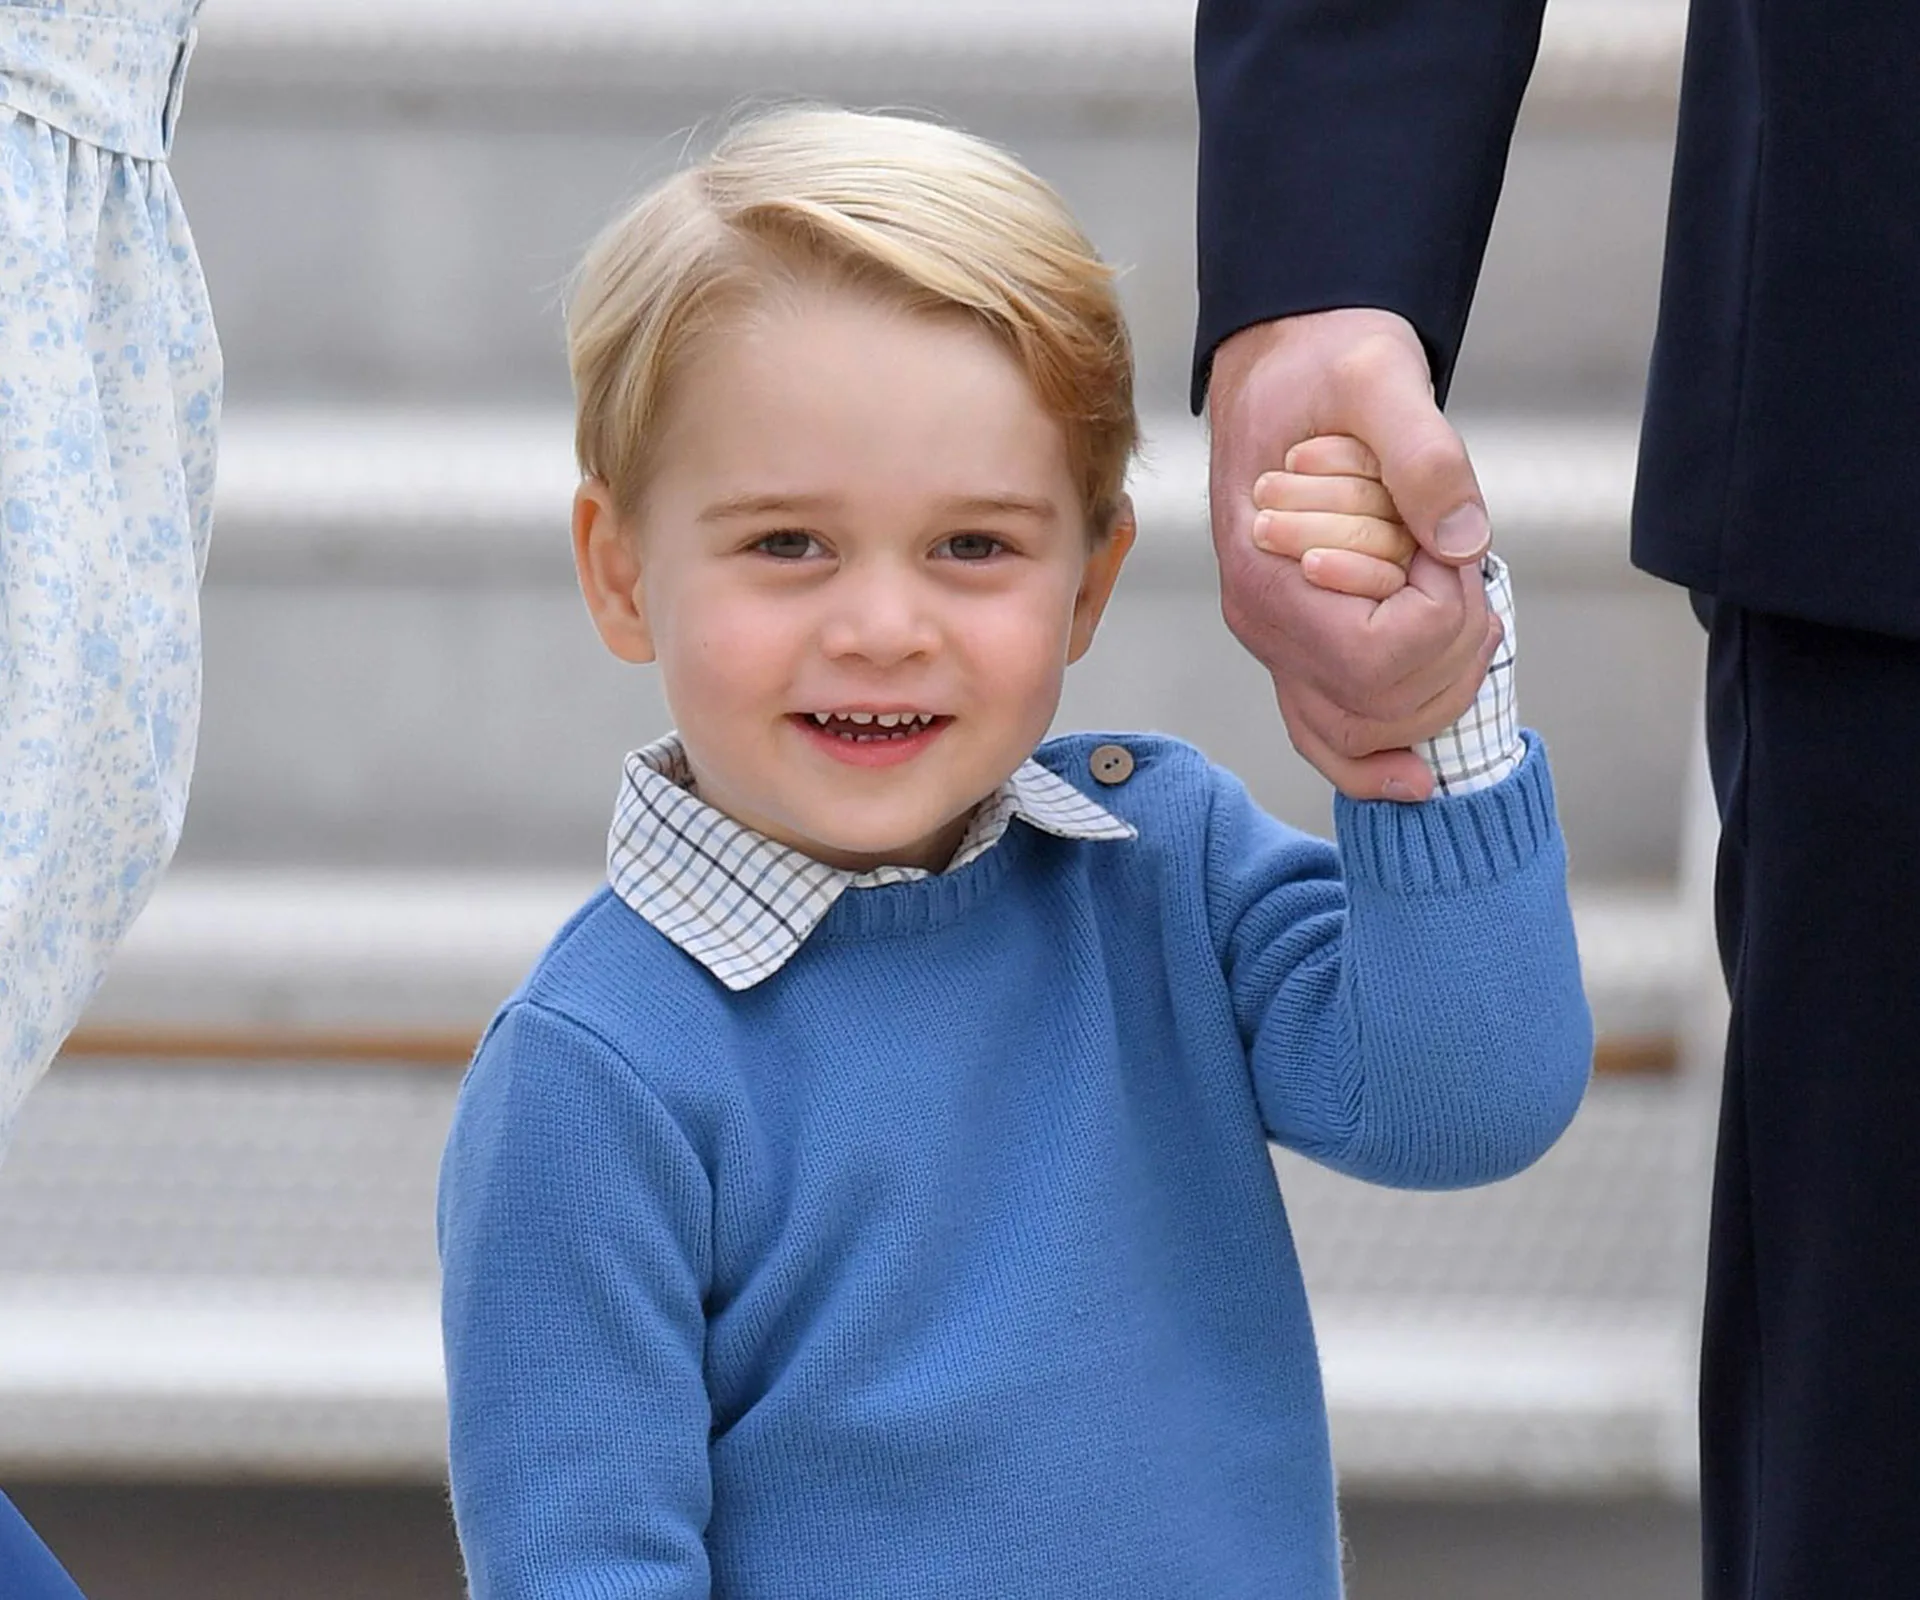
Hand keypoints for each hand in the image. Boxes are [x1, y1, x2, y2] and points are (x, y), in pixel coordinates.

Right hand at [1207, 308, 1499, 800]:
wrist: (1284, 363)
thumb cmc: (1324, 366)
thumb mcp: (1379, 375)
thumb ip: (1423, 453)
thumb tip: (1465, 541)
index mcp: (1269, 568)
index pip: (1377, 656)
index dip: (1440, 615)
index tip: (1448, 547)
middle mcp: (1264, 623)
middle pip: (1379, 705)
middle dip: (1450, 650)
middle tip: (1461, 569)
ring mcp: (1277, 643)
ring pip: (1360, 732)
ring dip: (1436, 688)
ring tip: (1459, 608)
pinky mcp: (1298, 645)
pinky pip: (1326, 734)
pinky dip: (1372, 764)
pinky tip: (1415, 777)